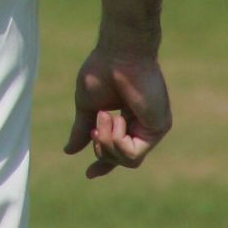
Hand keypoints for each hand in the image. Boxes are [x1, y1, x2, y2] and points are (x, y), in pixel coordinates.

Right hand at [64, 47, 171, 178]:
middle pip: (121, 159)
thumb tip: (69, 151)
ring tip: (105, 116)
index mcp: (127, 119)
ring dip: (107, 142)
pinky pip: (133, 153)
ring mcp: (151, 127)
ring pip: (127, 160)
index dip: (103, 162)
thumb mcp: (87, 105)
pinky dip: (117, 141)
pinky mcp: (158, 128)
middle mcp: (142, 125)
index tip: (89, 174)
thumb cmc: (102, 70)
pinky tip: (116, 119)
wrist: (118, 53)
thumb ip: (83, 129)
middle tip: (95, 128)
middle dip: (101, 149)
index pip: (117, 149)